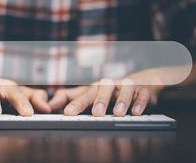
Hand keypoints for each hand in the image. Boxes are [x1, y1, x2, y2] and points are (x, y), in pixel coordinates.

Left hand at [48, 69, 165, 115]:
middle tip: (96, 113)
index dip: (76, 103)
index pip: (84, 94)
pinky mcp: (144, 88)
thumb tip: (51, 105)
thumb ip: (71, 99)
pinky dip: (139, 102)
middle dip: (99, 99)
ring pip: (125, 87)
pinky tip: (135, 112)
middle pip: (103, 87)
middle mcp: (111, 84)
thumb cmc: (112, 91)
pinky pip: (142, 93)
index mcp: (97, 87)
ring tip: (117, 113)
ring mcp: (128, 85)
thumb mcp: (91, 94)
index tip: (68, 114)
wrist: (143, 81)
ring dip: (121, 99)